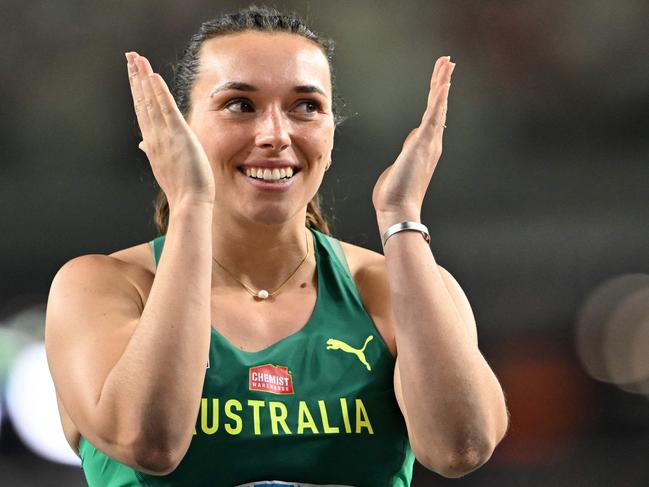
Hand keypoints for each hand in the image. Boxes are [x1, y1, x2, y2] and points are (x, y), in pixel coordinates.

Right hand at [126, 52, 214, 206]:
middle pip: (141, 101)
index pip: (143, 111)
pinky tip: (153, 76)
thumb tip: (142, 144)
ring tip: (137, 58)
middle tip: (130, 56)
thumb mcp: (165, 166)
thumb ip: (153, 151)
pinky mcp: (178, 136)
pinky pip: (166, 110)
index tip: (133, 73)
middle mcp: (154, 137)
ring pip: (150, 101)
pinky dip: (159, 92)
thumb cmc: (181, 188)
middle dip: (135, 77)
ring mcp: (164, 136)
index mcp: (152, 143)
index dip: (137, 90)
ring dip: (143, 78)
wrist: (189, 203)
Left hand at [372, 56, 454, 221]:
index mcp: (424, 148)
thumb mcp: (400, 167)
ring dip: (442, 83)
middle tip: (448, 62)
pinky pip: (433, 116)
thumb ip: (407, 152)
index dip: (437, 97)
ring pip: (437, 106)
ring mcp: (428, 143)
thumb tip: (412, 141)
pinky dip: (439, 98)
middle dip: (442, 82)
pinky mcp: (422, 143)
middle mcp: (431, 143)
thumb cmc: (395, 194)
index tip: (441, 81)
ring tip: (447, 63)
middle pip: (438, 106)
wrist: (397, 209)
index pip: (432, 116)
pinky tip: (444, 83)